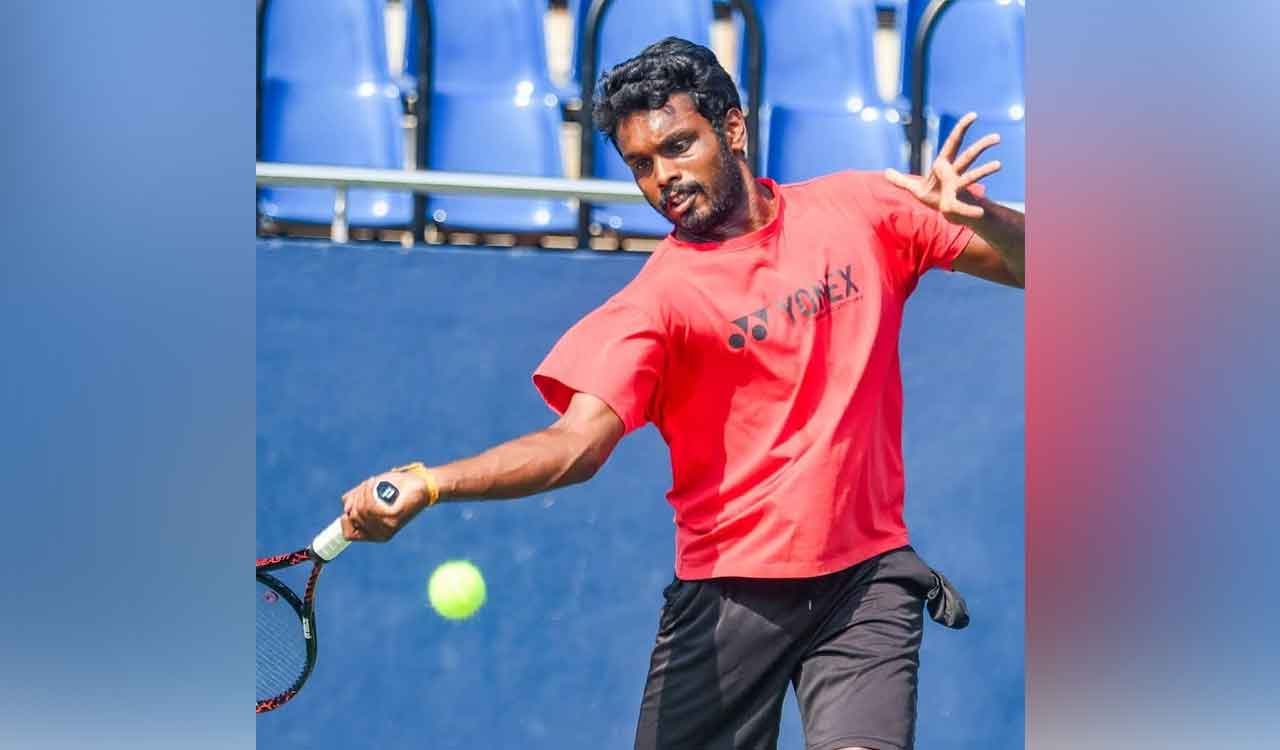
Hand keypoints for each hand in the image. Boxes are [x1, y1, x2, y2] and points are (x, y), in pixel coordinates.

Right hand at [340, 469, 429, 541]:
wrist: (423, 485)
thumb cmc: (398, 488)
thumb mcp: (373, 495)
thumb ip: (358, 502)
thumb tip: (346, 508)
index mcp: (376, 534)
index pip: (347, 533)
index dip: (345, 518)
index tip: (351, 505)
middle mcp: (380, 534)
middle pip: (352, 516)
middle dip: (356, 498)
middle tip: (368, 486)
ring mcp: (386, 527)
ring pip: (359, 509)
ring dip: (363, 491)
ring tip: (374, 483)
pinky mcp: (392, 517)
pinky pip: (369, 504)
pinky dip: (370, 489)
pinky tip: (378, 482)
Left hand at [885, 112, 1001, 225]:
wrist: (944, 214)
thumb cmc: (933, 196)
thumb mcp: (914, 188)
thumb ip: (900, 180)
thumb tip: (885, 172)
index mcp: (944, 165)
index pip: (953, 143)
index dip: (962, 129)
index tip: (973, 115)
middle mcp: (955, 174)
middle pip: (969, 156)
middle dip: (981, 146)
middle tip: (997, 138)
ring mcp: (958, 188)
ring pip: (973, 176)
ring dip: (985, 170)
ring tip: (998, 164)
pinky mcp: (957, 204)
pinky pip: (965, 206)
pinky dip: (971, 210)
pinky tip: (980, 211)